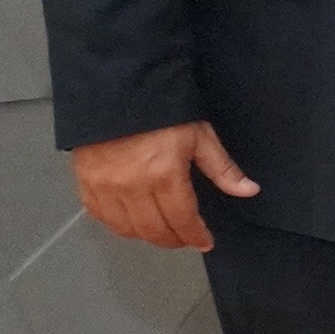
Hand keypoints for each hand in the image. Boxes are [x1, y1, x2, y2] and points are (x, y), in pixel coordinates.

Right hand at [70, 121, 258, 251]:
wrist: (116, 91)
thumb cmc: (164, 112)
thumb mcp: (200, 136)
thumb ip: (222, 169)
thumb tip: (249, 191)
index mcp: (164, 176)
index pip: (182, 220)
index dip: (195, 236)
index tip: (205, 242)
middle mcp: (132, 188)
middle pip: (153, 230)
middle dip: (173, 240)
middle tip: (184, 238)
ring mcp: (105, 188)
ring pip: (126, 229)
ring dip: (146, 236)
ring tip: (161, 231)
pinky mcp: (85, 183)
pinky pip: (100, 216)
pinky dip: (117, 225)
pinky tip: (131, 222)